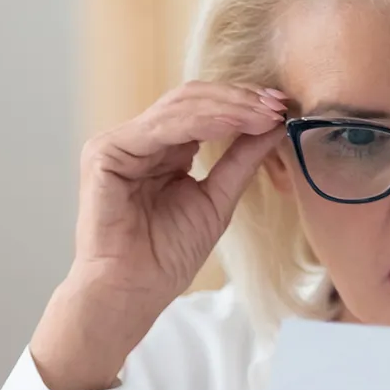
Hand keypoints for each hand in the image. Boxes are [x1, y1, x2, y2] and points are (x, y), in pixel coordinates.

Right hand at [31, 81, 289, 389]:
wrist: (132, 292)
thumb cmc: (167, 256)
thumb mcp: (217, 199)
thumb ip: (241, 160)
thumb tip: (275, 125)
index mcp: (161, 149)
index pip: (203, 110)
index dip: (244, 104)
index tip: (284, 107)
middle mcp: (138, 140)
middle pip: (191, 98)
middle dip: (239, 98)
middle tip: (278, 103)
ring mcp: (118, 143)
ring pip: (179, 106)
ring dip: (228, 107)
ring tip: (265, 113)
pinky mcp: (105, 153)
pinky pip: (161, 127)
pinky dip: (203, 121)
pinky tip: (235, 123)